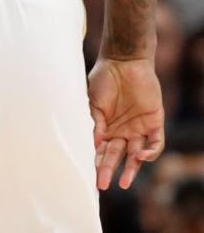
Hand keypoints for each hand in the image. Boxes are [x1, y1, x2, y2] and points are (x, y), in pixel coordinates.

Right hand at [88, 56, 164, 189]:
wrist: (123, 61)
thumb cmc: (103, 78)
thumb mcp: (92, 101)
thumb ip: (93, 122)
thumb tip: (92, 143)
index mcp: (105, 127)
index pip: (101, 149)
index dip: (96, 161)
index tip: (89, 174)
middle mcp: (122, 131)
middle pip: (116, 155)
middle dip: (108, 169)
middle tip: (101, 184)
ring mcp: (138, 128)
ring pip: (136, 155)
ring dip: (131, 169)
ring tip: (124, 183)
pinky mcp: (155, 123)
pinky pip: (155, 144)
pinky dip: (150, 153)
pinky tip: (140, 157)